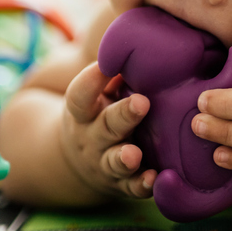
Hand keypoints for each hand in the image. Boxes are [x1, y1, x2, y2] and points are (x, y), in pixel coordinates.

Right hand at [59, 62, 156, 198]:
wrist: (76, 163)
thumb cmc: (98, 114)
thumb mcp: (98, 95)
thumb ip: (115, 76)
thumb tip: (143, 42)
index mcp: (83, 112)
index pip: (80, 95)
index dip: (91, 80)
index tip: (105, 64)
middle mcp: (91, 138)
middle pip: (105, 126)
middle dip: (123, 115)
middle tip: (142, 102)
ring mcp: (104, 163)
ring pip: (113, 161)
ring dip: (124, 158)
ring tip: (134, 154)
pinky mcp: (120, 185)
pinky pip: (130, 188)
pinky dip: (142, 185)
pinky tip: (155, 179)